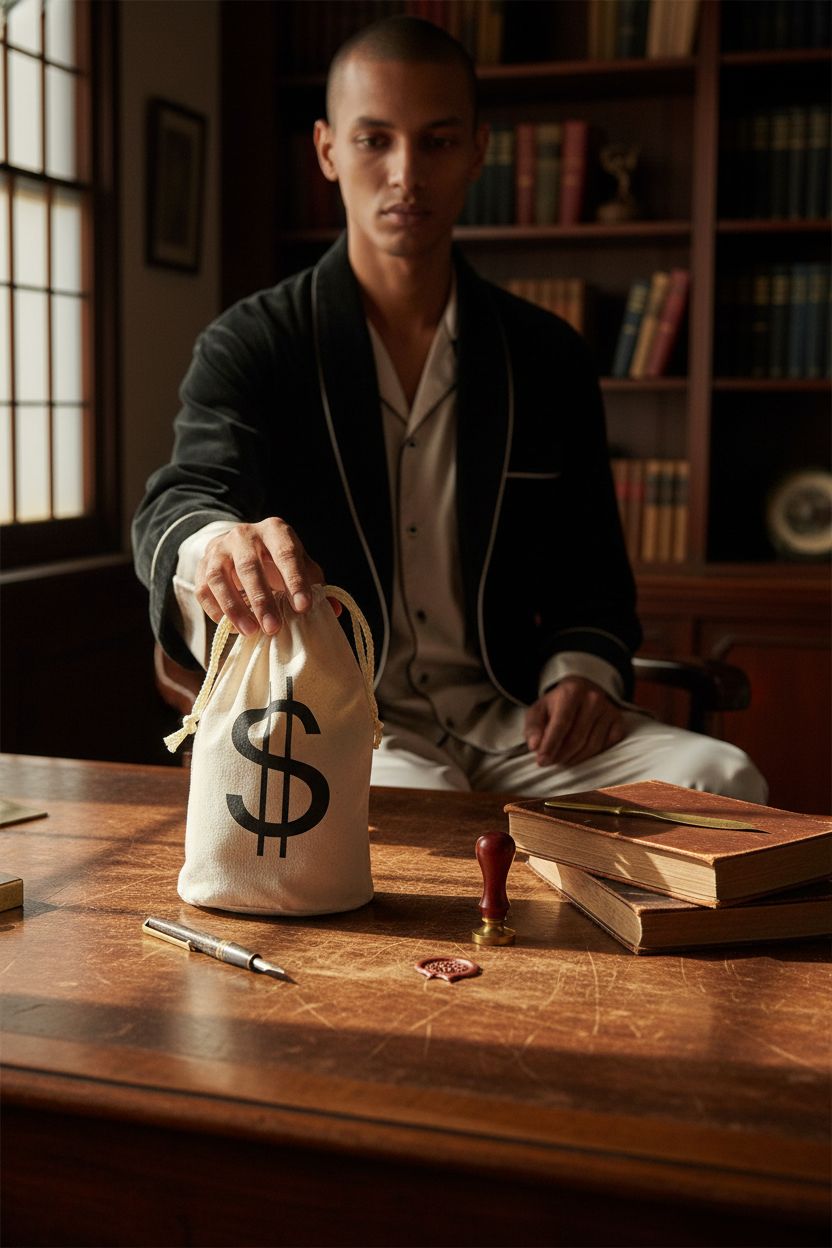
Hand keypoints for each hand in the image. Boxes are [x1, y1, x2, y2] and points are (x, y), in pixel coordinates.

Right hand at [195, 517, 337, 636]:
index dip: (295, 581)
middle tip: (273, 628)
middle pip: (250, 566)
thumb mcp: (300, 565)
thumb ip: (315, 585)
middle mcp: (244, 535)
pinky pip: (204, 589)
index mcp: (275, 531)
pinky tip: (231, 627)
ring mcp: (219, 549)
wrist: (241, 547)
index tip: (303, 608)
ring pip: (220, 577)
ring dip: (234, 607)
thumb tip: (334, 610)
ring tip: (250, 632)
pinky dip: (216, 610)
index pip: (286, 554)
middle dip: (262, 600)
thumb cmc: (277, 560)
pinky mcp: (202, 565)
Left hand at [524, 676, 625, 768]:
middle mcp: (593, 699)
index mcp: (571, 692)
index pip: (561, 724)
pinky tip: (580, 753)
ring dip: (575, 758)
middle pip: (577, 738)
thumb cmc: (558, 704)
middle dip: (561, 755)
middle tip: (550, 762)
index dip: (550, 745)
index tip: (542, 761)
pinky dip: (591, 755)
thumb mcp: (539, 710)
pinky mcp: (618, 721)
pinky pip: (606, 746)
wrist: (582, 690)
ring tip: (563, 758)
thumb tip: (534, 746)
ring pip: (592, 746)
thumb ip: (534, 727)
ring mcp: (608, 710)